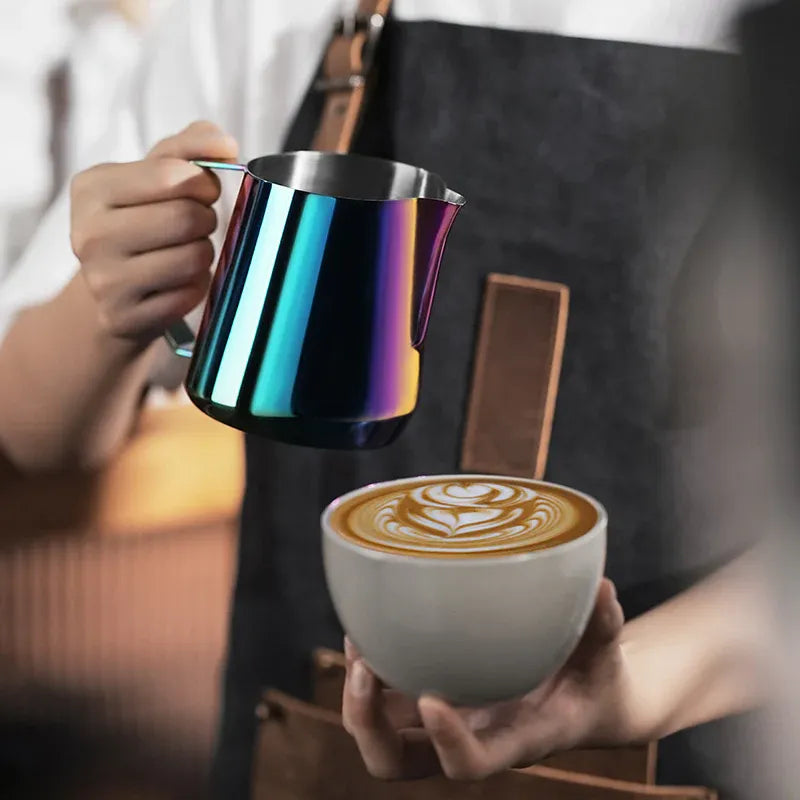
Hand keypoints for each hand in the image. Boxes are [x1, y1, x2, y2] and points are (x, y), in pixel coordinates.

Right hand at [70, 120, 238, 342]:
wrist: (112, 289)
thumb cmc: (142, 220)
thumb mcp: (156, 174)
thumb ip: (191, 146)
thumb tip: (225, 144)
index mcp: (91, 188)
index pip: (174, 175)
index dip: (203, 182)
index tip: (202, 190)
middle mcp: (89, 234)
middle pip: (187, 217)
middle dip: (206, 219)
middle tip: (197, 224)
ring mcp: (103, 281)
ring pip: (194, 258)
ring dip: (204, 253)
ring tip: (186, 251)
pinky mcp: (124, 317)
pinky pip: (191, 294)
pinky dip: (197, 286)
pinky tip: (178, 281)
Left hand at [342, 578, 628, 780]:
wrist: (584, 700)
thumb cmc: (594, 678)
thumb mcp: (606, 655)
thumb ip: (603, 626)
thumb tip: (602, 587)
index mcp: (514, 739)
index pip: (471, 764)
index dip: (446, 742)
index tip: (431, 698)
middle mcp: (469, 737)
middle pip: (397, 763)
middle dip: (367, 725)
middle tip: (364, 669)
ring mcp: (446, 721)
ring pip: (380, 733)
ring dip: (357, 695)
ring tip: (357, 638)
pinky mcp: (435, 697)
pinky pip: (385, 697)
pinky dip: (369, 665)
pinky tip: (370, 622)